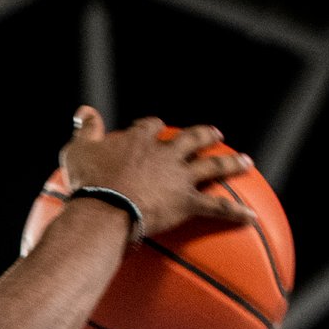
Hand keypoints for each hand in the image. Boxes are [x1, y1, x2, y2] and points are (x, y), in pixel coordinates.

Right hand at [60, 110, 255, 237]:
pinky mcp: (187, 202)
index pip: (151, 127)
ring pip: (211, 166)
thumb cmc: (88, 182)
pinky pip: (216, 208)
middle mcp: (165, 154)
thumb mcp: (78, 150)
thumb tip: (84, 110)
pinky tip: (250, 217)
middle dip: (204, 136)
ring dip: (230, 163)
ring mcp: (179, 178)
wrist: (105, 208)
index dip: (153, 127)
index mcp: (139, 141)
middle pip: (191, 139)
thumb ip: (86, 129)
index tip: (155, 128)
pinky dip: (234, 213)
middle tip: (215, 134)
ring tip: (245, 161)